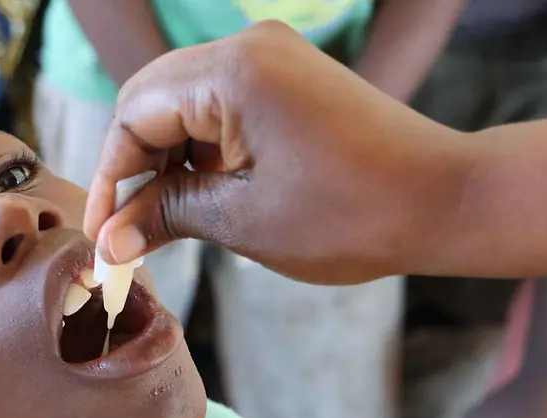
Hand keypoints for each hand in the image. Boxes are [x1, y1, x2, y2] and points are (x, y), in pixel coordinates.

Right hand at [84, 21, 476, 284]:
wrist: (445, 200)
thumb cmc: (352, 214)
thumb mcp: (242, 220)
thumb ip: (165, 217)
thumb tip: (109, 240)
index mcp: (232, 72)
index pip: (134, 116)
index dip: (109, 179)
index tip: (101, 234)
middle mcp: (247, 47)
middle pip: (150, 100)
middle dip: (131, 167)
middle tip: (124, 230)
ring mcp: (271, 57)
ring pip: (182, 104)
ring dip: (164, 160)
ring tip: (161, 221)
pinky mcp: (288, 77)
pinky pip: (218, 105)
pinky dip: (199, 150)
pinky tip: (197, 193)